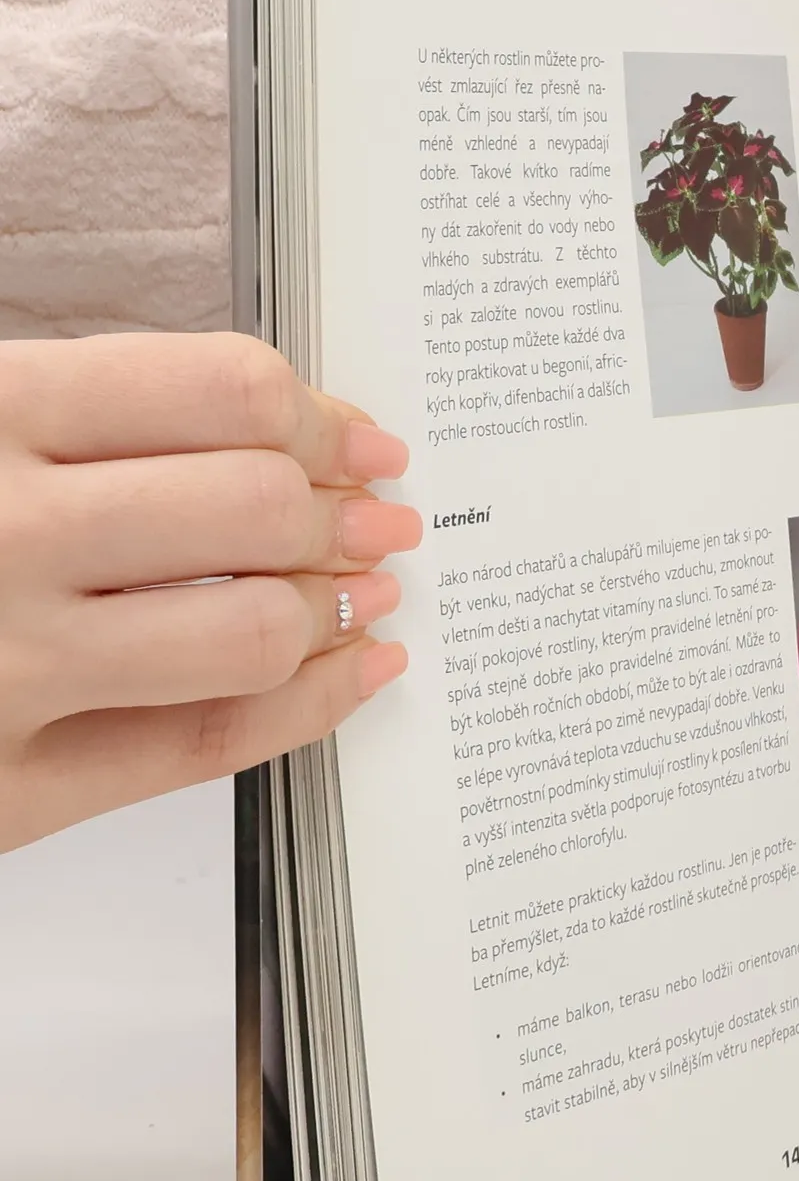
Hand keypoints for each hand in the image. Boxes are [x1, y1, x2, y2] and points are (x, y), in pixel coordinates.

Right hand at [0, 333, 418, 851]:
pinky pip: (206, 745)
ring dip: (336, 605)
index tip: (360, 436)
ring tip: (366, 590)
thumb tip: (271, 419)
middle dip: (343, 510)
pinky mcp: (5, 790)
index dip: (320, 415)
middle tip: (379, 516)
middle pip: (254, 503)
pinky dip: (313, 706)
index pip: (214, 390)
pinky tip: (357, 671)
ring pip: (250, 628)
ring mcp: (0, 668)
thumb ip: (68, 414)